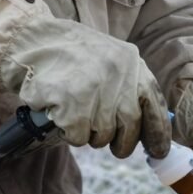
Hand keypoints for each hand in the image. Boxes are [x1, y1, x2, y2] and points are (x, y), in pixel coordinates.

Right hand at [0, 15, 170, 158]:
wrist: (33, 43)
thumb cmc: (72, 55)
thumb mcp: (112, 59)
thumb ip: (130, 86)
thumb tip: (147, 127)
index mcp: (132, 63)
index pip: (155, 105)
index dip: (158, 132)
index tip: (159, 151)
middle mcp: (119, 76)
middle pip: (130, 126)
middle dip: (122, 142)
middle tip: (114, 145)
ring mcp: (96, 91)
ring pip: (103, 135)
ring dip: (90, 133)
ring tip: (76, 110)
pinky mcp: (72, 106)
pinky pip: (78, 136)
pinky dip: (69, 132)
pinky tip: (61, 112)